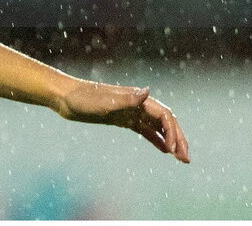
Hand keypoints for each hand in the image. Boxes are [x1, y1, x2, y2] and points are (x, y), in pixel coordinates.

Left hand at [54, 80, 189, 162]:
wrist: (64, 98)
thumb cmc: (81, 99)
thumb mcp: (103, 101)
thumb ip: (126, 99)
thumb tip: (147, 91)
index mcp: (136, 98)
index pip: (164, 115)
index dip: (173, 132)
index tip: (174, 151)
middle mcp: (136, 103)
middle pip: (165, 121)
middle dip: (178, 139)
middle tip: (186, 159)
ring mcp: (130, 111)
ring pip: (157, 126)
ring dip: (171, 140)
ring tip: (181, 158)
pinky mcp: (122, 119)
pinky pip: (144, 130)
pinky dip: (156, 139)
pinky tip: (164, 150)